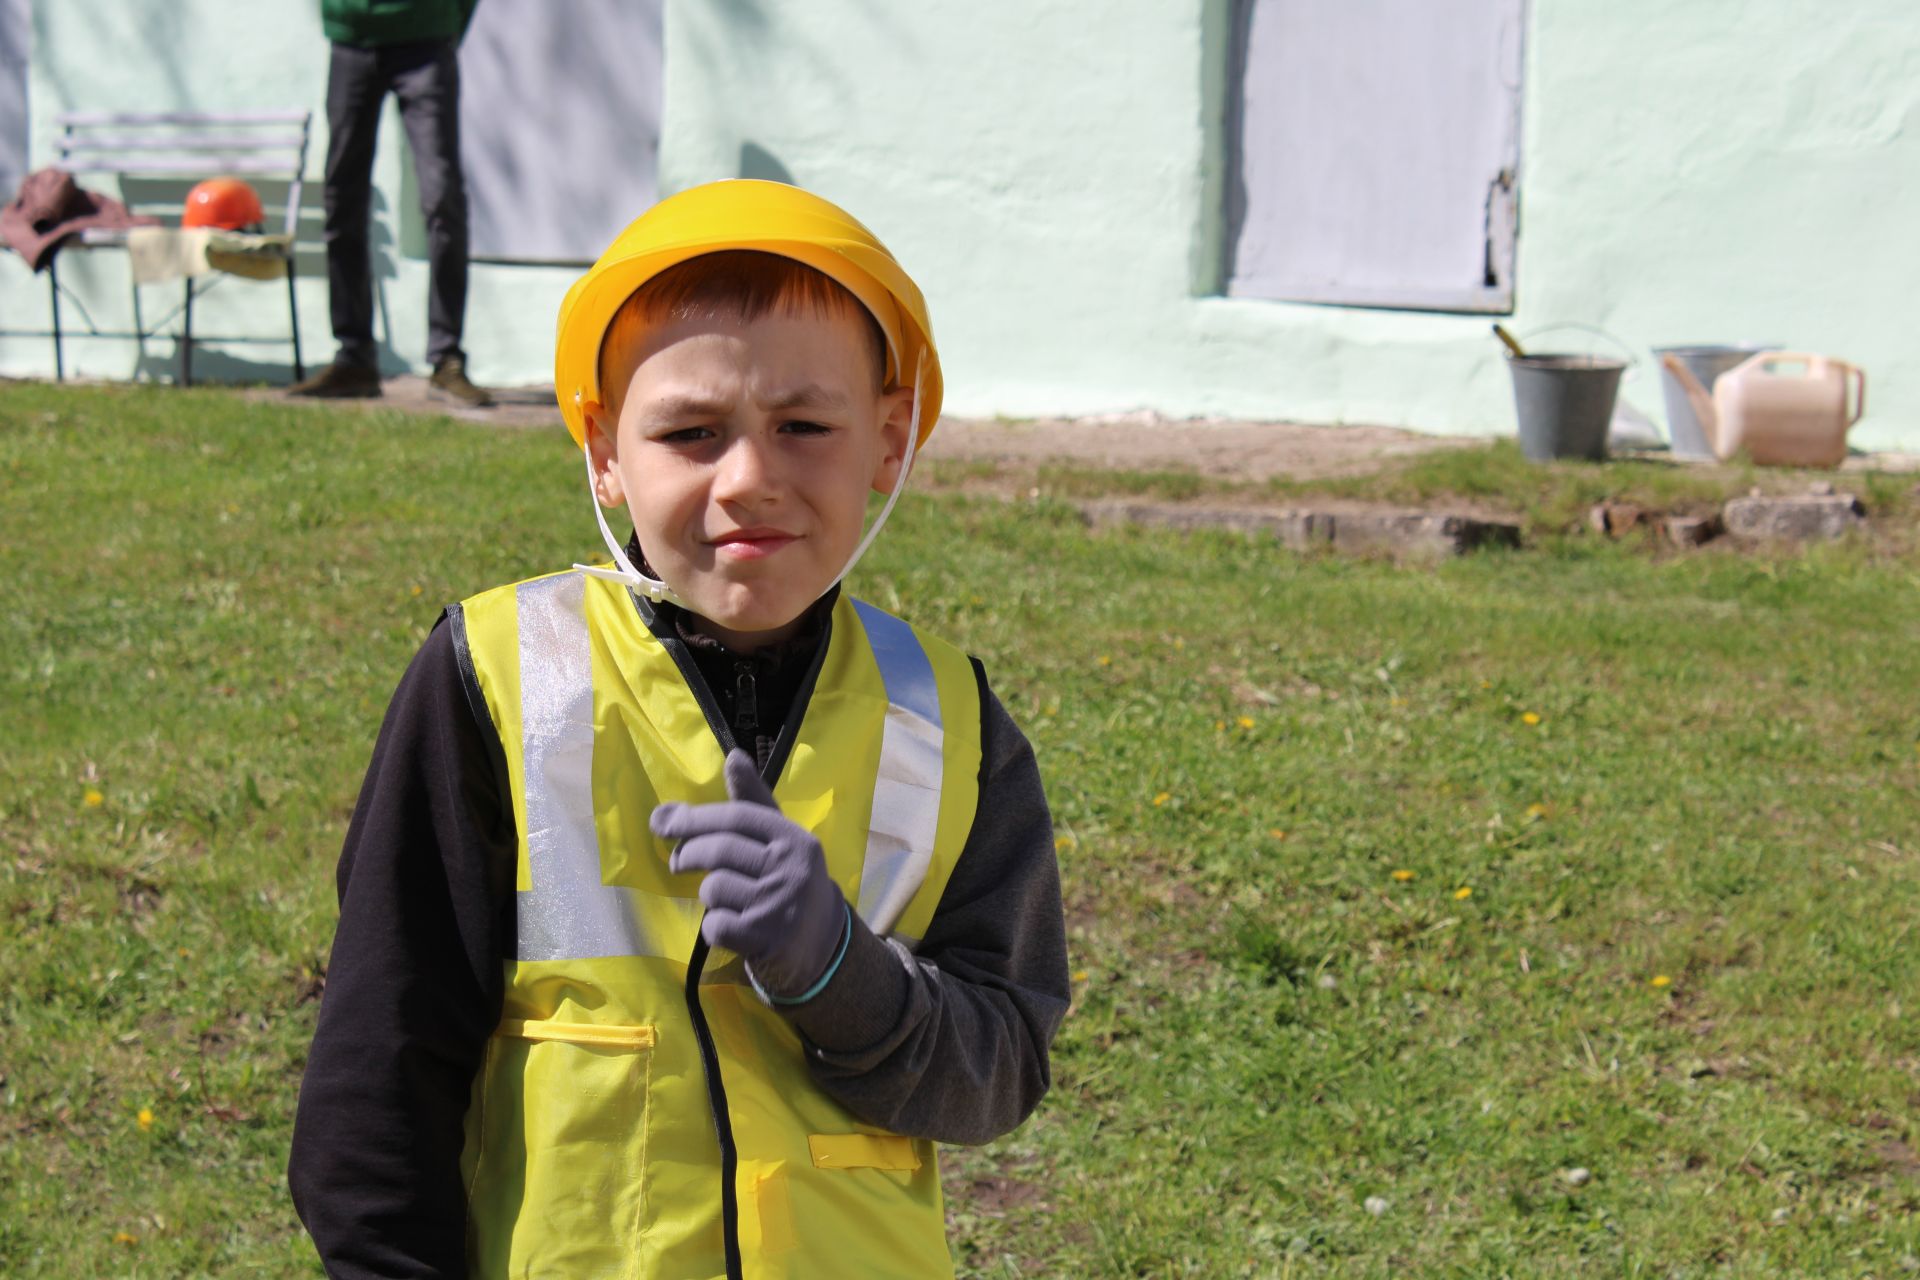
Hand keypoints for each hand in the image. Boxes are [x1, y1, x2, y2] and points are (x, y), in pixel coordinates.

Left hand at [649, 749, 848, 999]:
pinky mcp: (765, 939)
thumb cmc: (789, 882)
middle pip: (720, 850)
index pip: (736, 817)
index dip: (694, 818)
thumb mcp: (780, 841)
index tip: (663, 822)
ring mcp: (779, 905)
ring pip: (714, 888)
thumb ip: (752, 802)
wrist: (822, 946)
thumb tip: (734, 756)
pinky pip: (715, 924)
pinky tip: (731, 928)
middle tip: (677, 861)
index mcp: (795, 839)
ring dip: (709, 895)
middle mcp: (792, 869)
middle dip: (688, 853)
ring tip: (724, 899)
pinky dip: (714, 928)